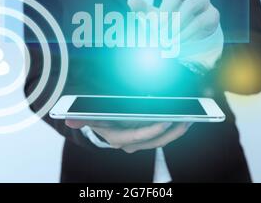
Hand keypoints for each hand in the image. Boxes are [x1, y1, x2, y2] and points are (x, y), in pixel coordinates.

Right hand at [66, 119, 190, 152]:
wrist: (102, 125)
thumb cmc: (99, 118)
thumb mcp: (90, 117)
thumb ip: (82, 118)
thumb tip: (70, 120)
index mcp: (119, 139)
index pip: (139, 137)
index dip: (153, 129)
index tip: (166, 119)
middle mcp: (132, 143)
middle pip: (156, 140)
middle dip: (173, 131)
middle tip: (186, 118)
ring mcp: (141, 141)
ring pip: (163, 139)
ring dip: (177, 130)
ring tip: (191, 117)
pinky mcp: (148, 136)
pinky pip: (164, 135)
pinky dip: (175, 127)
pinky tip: (185, 117)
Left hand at [128, 0, 219, 43]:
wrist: (190, 42)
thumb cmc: (168, 26)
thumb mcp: (154, 20)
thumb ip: (143, 11)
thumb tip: (130, 1)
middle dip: (166, 10)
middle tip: (156, 28)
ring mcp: (203, 1)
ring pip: (190, 7)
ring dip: (176, 24)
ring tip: (166, 38)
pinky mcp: (213, 14)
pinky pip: (200, 21)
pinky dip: (186, 33)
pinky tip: (178, 42)